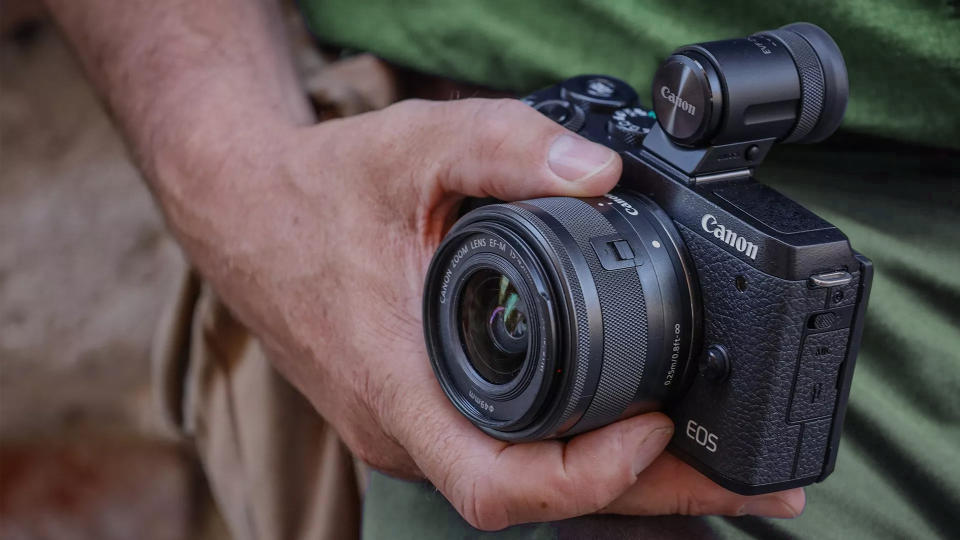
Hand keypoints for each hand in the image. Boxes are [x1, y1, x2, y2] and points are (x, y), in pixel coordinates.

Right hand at [180, 98, 804, 529]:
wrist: (245, 213)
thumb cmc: (317, 193)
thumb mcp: (412, 148)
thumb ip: (506, 148)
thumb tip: (601, 171)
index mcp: (400, 385)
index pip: (496, 486)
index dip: (587, 477)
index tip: (658, 426)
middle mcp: (409, 428)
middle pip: (538, 497)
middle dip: (654, 495)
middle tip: (754, 480)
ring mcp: (414, 428)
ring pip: (527, 479)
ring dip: (622, 478)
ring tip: (713, 457)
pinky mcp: (421, 413)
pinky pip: (507, 451)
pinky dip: (576, 449)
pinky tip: (628, 424)